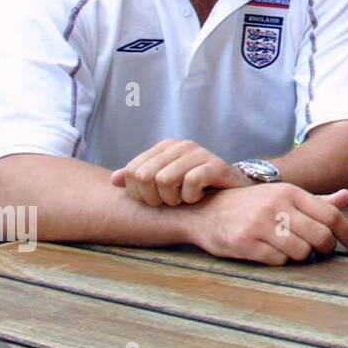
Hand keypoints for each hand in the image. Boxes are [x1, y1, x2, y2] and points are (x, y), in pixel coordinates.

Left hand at [111, 139, 251, 205]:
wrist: (233, 192)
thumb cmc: (196, 190)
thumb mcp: (165, 184)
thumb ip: (139, 180)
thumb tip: (114, 179)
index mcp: (165, 147)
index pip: (133, 171)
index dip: (138, 193)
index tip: (155, 200)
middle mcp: (180, 145)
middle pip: (145, 176)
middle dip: (154, 198)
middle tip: (170, 202)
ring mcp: (199, 153)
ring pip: (164, 180)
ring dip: (173, 199)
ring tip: (184, 199)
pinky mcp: (215, 164)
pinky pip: (190, 183)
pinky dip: (191, 198)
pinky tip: (199, 197)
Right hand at [187, 184, 347, 264]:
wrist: (206, 210)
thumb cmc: (251, 204)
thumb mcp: (282, 195)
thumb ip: (316, 200)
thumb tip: (346, 196)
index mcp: (290, 192)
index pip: (330, 214)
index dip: (347, 233)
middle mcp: (276, 206)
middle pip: (320, 236)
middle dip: (326, 248)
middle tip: (323, 251)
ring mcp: (260, 224)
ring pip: (301, 252)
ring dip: (302, 256)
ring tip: (292, 249)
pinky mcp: (245, 243)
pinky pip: (278, 261)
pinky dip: (281, 261)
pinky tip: (272, 252)